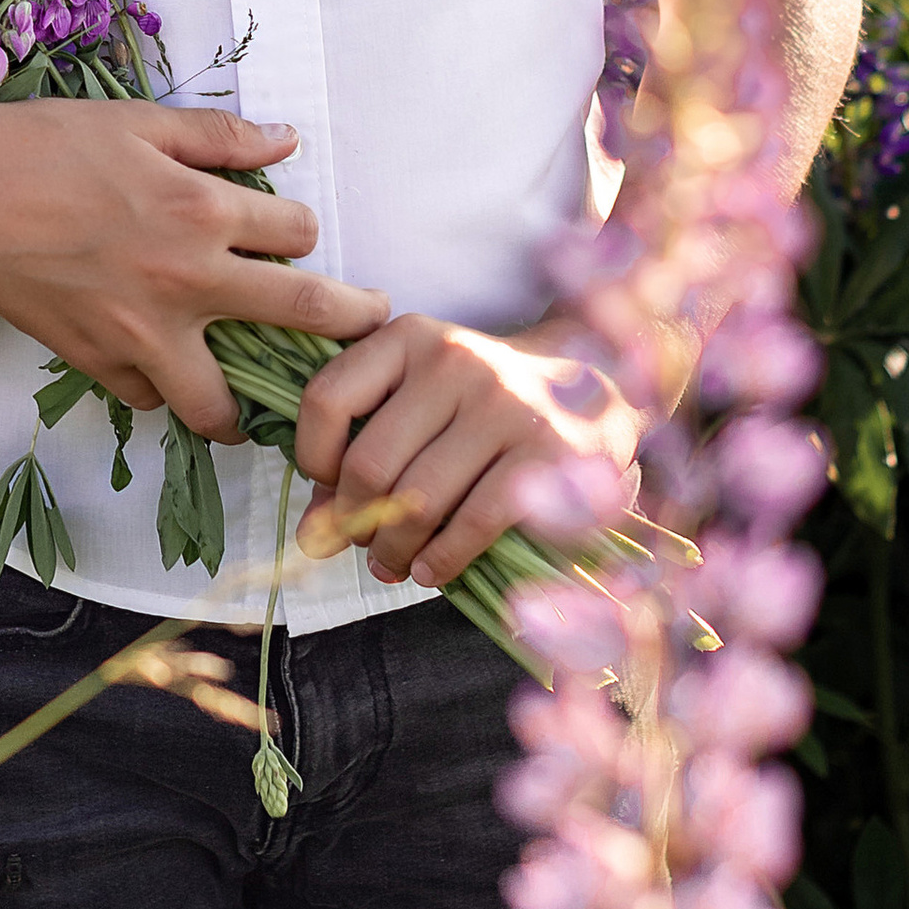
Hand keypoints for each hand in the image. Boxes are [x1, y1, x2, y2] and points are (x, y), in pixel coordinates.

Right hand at [0, 100, 387, 440]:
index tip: (298, 236)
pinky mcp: (95, 362)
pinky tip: (167, 367)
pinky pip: (149, 398)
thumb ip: (220, 138)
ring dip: (248, 402)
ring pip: (222, 402)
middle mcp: (184, 280)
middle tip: (369, 327)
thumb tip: (287, 140)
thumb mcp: (139, 121)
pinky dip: (163, 387)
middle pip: (301, 315)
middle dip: (350, 323)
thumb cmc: (44, 143)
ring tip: (263, 397)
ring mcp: (140, 333)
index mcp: (201, 210)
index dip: (304, 231)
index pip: (298, 234)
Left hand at [289, 316, 640, 589]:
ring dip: (394, 549)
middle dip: (355, 520)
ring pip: (417, 501)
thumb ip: (361, 452)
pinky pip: (472, 523)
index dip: (313, 458)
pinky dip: (442, 559)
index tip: (328, 487)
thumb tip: (313, 535)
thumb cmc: (484, 406)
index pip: (328, 398)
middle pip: (370, 463)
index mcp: (411, 337)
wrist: (594, 391)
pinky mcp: (548, 454)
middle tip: (362, 544)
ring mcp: (506, 405)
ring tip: (393, 563)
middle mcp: (456, 361)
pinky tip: (432, 570)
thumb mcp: (421, 401)